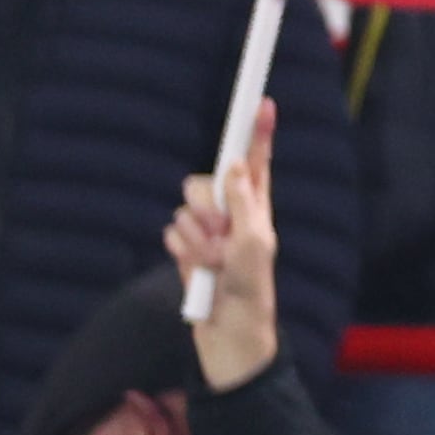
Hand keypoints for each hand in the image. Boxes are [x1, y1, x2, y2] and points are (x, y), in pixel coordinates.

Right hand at [164, 100, 280, 389]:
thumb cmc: (251, 290)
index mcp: (256, 207)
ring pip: (183, 210)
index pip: (253, 162)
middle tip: (220, 237)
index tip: (263, 102)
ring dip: (196, 239)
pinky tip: (197, 272)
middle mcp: (232, 213)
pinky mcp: (185, 247)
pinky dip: (182, 253)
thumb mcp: (253, 246)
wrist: (228, 332)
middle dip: (206, 208)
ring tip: (214, 264)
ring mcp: (207, 230)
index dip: (256, 133)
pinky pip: (170, 233)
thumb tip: (233, 165)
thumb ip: (243, 203)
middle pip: (202, 182)